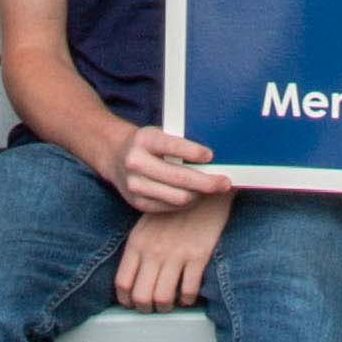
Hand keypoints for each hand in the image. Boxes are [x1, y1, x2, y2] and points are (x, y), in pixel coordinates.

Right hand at [94, 123, 230, 214]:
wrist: (116, 155)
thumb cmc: (148, 144)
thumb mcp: (159, 134)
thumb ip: (180, 143)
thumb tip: (214, 158)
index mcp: (144, 140)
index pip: (172, 146)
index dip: (193, 152)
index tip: (211, 156)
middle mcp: (136, 162)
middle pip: (179, 178)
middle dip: (207, 182)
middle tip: (225, 183)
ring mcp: (135, 185)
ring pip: (178, 197)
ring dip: (199, 194)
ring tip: (211, 189)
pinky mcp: (137, 202)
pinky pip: (170, 207)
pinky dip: (187, 203)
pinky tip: (194, 195)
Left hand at [113, 189, 230, 309]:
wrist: (202, 190)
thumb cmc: (173, 210)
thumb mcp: (145, 225)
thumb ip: (138, 250)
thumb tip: (134, 278)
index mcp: (137, 243)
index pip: (123, 282)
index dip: (126, 300)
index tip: (132, 303)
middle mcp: (153, 251)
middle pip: (142, 296)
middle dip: (146, 308)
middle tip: (152, 307)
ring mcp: (176, 255)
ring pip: (164, 298)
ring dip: (166, 307)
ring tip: (171, 303)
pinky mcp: (198, 257)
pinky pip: (189, 291)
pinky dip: (188, 299)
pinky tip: (188, 295)